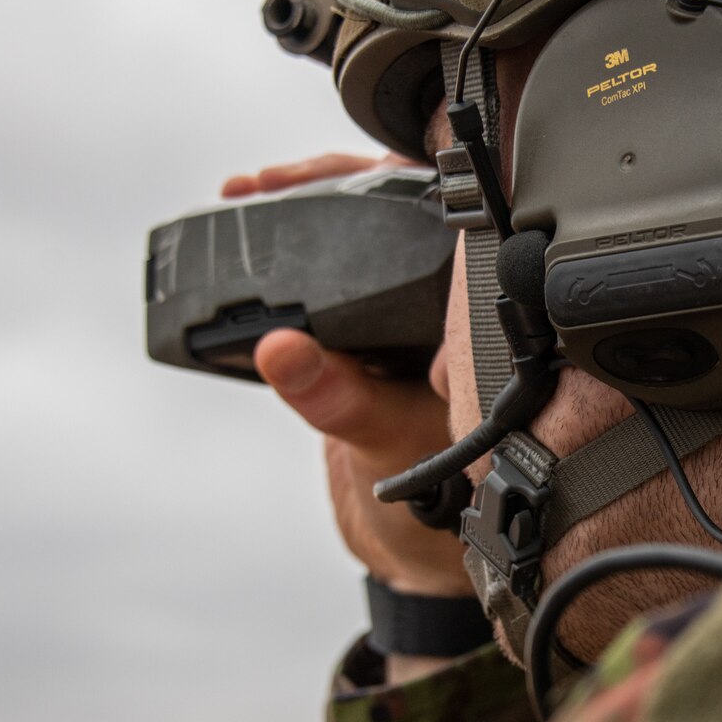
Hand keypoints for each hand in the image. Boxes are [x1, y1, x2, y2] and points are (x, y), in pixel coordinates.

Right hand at [229, 153, 470, 600]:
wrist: (424, 544)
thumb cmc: (443, 495)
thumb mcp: (386, 441)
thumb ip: (337, 399)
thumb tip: (281, 350)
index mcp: (474, 315)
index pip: (438, 219)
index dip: (383, 185)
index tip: (321, 178)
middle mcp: (450, 304)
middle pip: (392, 214)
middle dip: (327, 186)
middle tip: (259, 183)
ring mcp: (410, 313)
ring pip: (360, 240)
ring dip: (305, 211)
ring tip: (247, 193)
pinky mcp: (370, 333)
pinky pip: (333, 280)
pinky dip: (293, 260)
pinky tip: (251, 239)